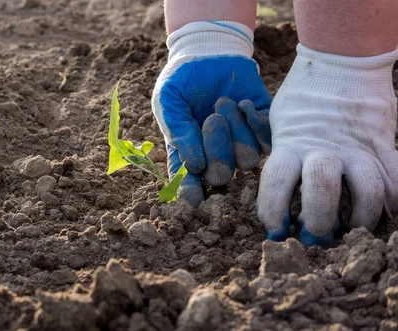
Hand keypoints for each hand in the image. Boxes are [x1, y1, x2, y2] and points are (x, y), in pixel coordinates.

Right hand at [152, 21, 271, 205]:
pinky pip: (266, 139)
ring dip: (235, 130)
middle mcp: (215, 155)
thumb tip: (193, 166)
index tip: (195, 198)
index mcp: (188, 154)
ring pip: (247, 159)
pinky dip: (254, 121)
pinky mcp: (262, 127)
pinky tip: (242, 103)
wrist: (210, 51)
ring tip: (222, 104)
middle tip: (210, 120)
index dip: (193, 194)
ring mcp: (240, 142)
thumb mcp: (168, 101)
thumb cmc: (182, 79)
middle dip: (217, 150)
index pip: (191, 185)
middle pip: (223, 175)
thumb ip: (176, 131)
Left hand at [257, 44, 397, 246]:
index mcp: (291, 144)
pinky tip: (393, 215)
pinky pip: (397, 177)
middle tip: (316, 236)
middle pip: (322, 191)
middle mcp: (324, 149)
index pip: (276, 184)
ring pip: (367, 191)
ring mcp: (357, 148)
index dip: (272, 212)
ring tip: (354, 230)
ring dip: (360, 218)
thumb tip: (278, 192)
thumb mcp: (280, 122)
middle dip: (318, 221)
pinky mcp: (382, 144)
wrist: (340, 60)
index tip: (274, 229)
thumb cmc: (302, 95)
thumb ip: (283, 155)